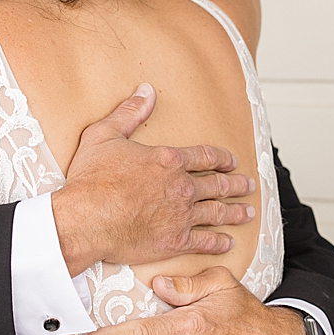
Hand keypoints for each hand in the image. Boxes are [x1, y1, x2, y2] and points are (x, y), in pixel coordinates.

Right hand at [52, 85, 257, 275]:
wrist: (85, 219)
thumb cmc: (91, 179)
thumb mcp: (105, 134)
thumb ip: (129, 112)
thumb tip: (146, 91)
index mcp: (168, 160)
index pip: (205, 157)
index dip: (222, 158)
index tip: (232, 161)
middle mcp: (181, 187)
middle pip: (218, 185)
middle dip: (236, 184)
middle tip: (248, 185)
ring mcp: (181, 215)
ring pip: (217, 212)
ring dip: (235, 212)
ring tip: (248, 212)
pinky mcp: (175, 241)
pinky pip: (205, 241)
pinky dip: (219, 242)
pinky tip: (228, 242)